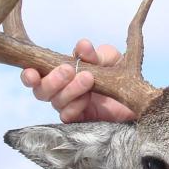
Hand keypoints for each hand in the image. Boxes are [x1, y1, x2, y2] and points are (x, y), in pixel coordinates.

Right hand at [20, 39, 135, 122]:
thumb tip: (82, 46)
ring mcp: (70, 108)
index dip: (29, 75)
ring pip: (56, 102)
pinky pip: (68, 116)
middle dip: (52, 79)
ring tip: (88, 79)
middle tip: (69, 69)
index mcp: (61, 74)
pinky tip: (87, 98)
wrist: (139, 99)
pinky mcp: (81, 122)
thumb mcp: (110, 59)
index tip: (31, 72)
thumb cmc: (120, 76)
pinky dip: (75, 106)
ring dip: (69, 89)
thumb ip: (94, 54)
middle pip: (41, 91)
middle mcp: (61, 92)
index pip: (36, 75)